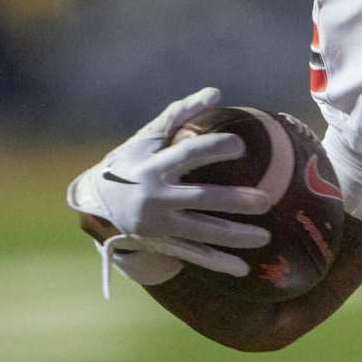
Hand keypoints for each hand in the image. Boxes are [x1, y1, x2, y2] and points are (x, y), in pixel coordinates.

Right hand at [67, 88, 271, 280]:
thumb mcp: (147, 137)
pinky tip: (244, 269)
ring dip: (234, 237)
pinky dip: (218, 263)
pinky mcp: (162, 243)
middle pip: (200, 199)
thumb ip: (180, 114)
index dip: (213, 149)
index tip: (241, 145)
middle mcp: (155, 198)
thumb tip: (215, 92)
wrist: (95, 202)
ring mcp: (159, 224)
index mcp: (153, 167)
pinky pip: (193, 255)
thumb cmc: (130, 161)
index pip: (187, 155)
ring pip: (202, 232)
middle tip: (266, 200)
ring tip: (266, 237)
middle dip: (232, 201)